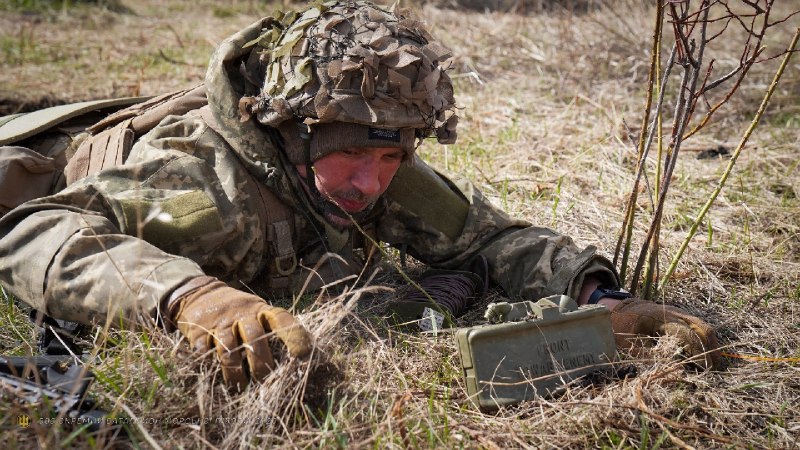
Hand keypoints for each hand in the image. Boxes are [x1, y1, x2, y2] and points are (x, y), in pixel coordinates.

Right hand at [167, 276, 311, 389]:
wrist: (200, 294)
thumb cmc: (238, 310)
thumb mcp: (257, 311)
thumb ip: (273, 329)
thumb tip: (300, 357)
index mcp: (261, 310)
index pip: (281, 318)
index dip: (293, 335)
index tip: (303, 354)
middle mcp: (242, 314)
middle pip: (255, 337)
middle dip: (262, 362)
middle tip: (266, 381)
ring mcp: (219, 323)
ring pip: (228, 348)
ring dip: (235, 371)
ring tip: (240, 387)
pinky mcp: (199, 332)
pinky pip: (204, 351)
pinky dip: (209, 365)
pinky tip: (215, 376)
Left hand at [610, 299, 720, 368]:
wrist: (620, 309)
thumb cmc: (623, 327)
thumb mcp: (629, 343)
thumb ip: (649, 355)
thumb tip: (672, 368)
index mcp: (662, 318)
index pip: (689, 335)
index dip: (699, 352)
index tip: (704, 368)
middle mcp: (675, 313)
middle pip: (703, 328)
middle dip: (711, 349)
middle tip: (713, 368)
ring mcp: (680, 313)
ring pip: (704, 327)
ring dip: (710, 345)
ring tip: (711, 364)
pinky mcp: (681, 317)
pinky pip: (698, 327)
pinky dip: (704, 340)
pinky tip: (703, 355)